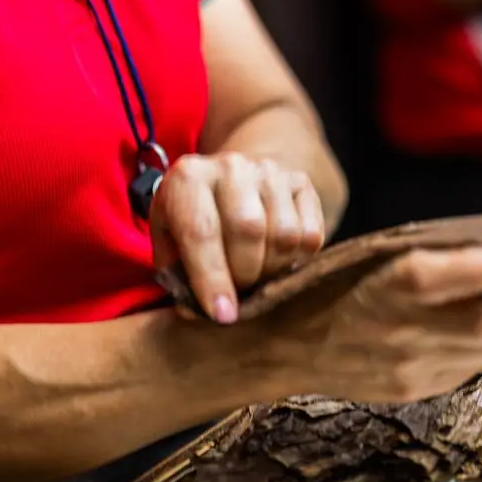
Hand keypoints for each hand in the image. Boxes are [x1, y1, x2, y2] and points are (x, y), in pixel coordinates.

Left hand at [150, 153, 326, 324]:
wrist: (230, 180)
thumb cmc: (194, 219)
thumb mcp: (170, 241)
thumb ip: (177, 275)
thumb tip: (195, 312)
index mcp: (188, 177)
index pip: (201, 230)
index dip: (212, 278)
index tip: (222, 314)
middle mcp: (231, 166)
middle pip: (248, 230)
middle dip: (244, 275)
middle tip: (237, 293)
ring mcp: (270, 171)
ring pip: (284, 235)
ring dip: (272, 270)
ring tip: (256, 277)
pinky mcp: (300, 183)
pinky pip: (311, 235)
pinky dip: (298, 261)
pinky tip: (278, 262)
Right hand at [265, 246, 481, 402]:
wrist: (285, 349)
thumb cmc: (327, 289)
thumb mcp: (365, 256)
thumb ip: (420, 252)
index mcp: (385, 288)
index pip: (453, 275)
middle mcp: (400, 332)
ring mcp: (408, 368)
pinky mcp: (412, 390)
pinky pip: (468, 368)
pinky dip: (480, 347)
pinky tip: (467, 331)